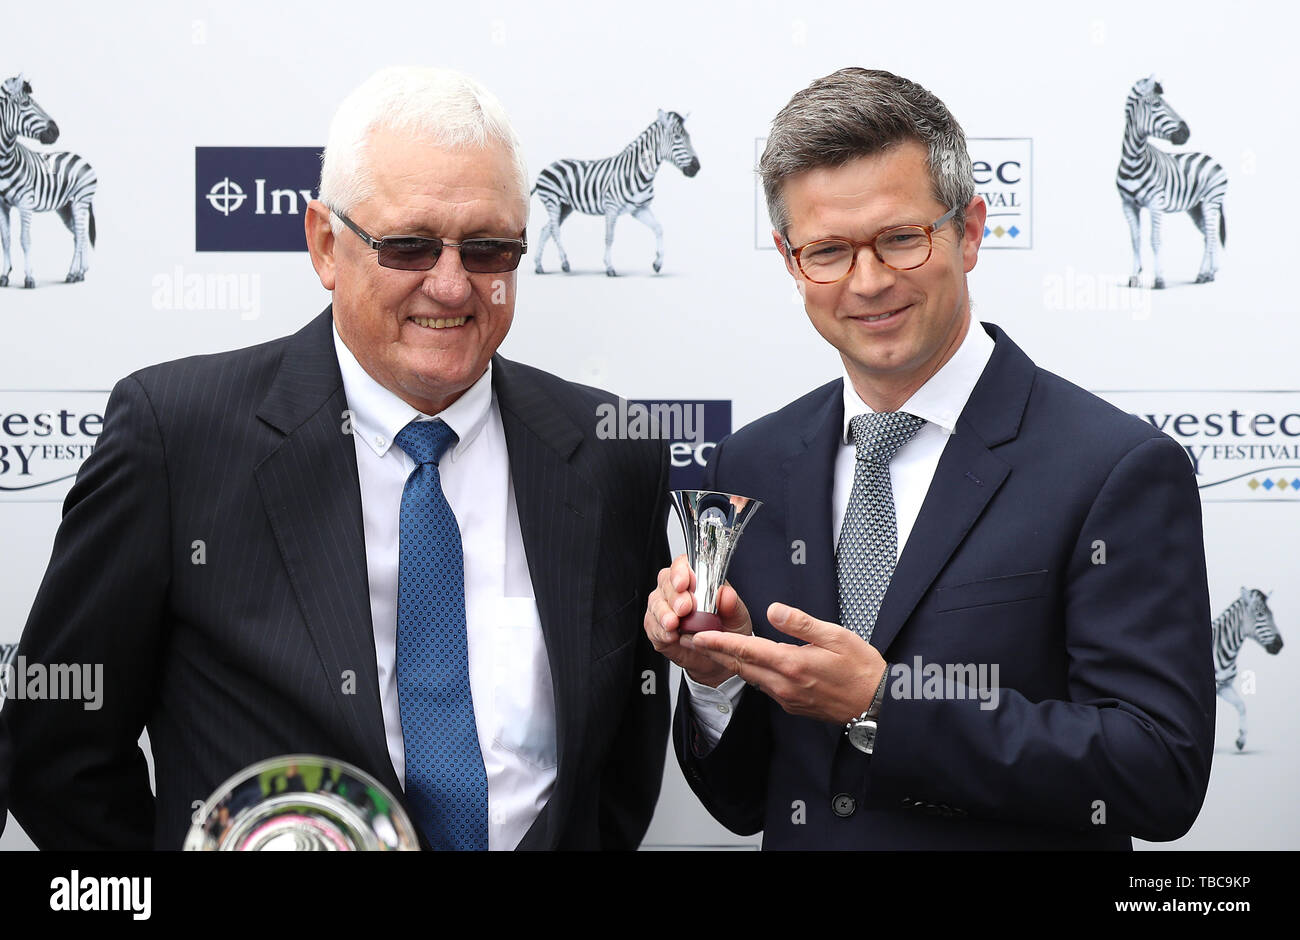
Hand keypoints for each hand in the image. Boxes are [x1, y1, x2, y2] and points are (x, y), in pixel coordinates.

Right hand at [644, 554, 751, 687]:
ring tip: (674, 624)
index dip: (681, 571)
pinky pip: (652, 625)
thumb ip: (732, 604)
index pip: (683, 565)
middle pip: (666, 582)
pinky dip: (660, 631)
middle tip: (684, 608)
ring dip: (664, 614)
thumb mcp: (737, 618)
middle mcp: (677, 591)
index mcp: (697, 580)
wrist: (720, 658)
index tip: (684, 583)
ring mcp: (664, 608)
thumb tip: (725, 593)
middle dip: (674, 596)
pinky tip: (671, 635)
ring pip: (656, 603)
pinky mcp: (656, 627)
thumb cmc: (727, 631)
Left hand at [689, 602, 887, 723]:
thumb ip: (801, 623)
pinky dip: (750, 674)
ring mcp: (787, 698)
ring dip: (730, 664)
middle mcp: (783, 685)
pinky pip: (765, 688)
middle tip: (692, 640)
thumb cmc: (861, 668)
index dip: (719, 642)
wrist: (877, 704)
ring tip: (713, 649)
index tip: (698, 635)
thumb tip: (773, 609)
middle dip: (714, 653)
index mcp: (791, 664)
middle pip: (740, 666)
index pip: (746, 650)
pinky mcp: (793, 706)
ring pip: (750, 678)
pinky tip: (748, 665)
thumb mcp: (836, 636)